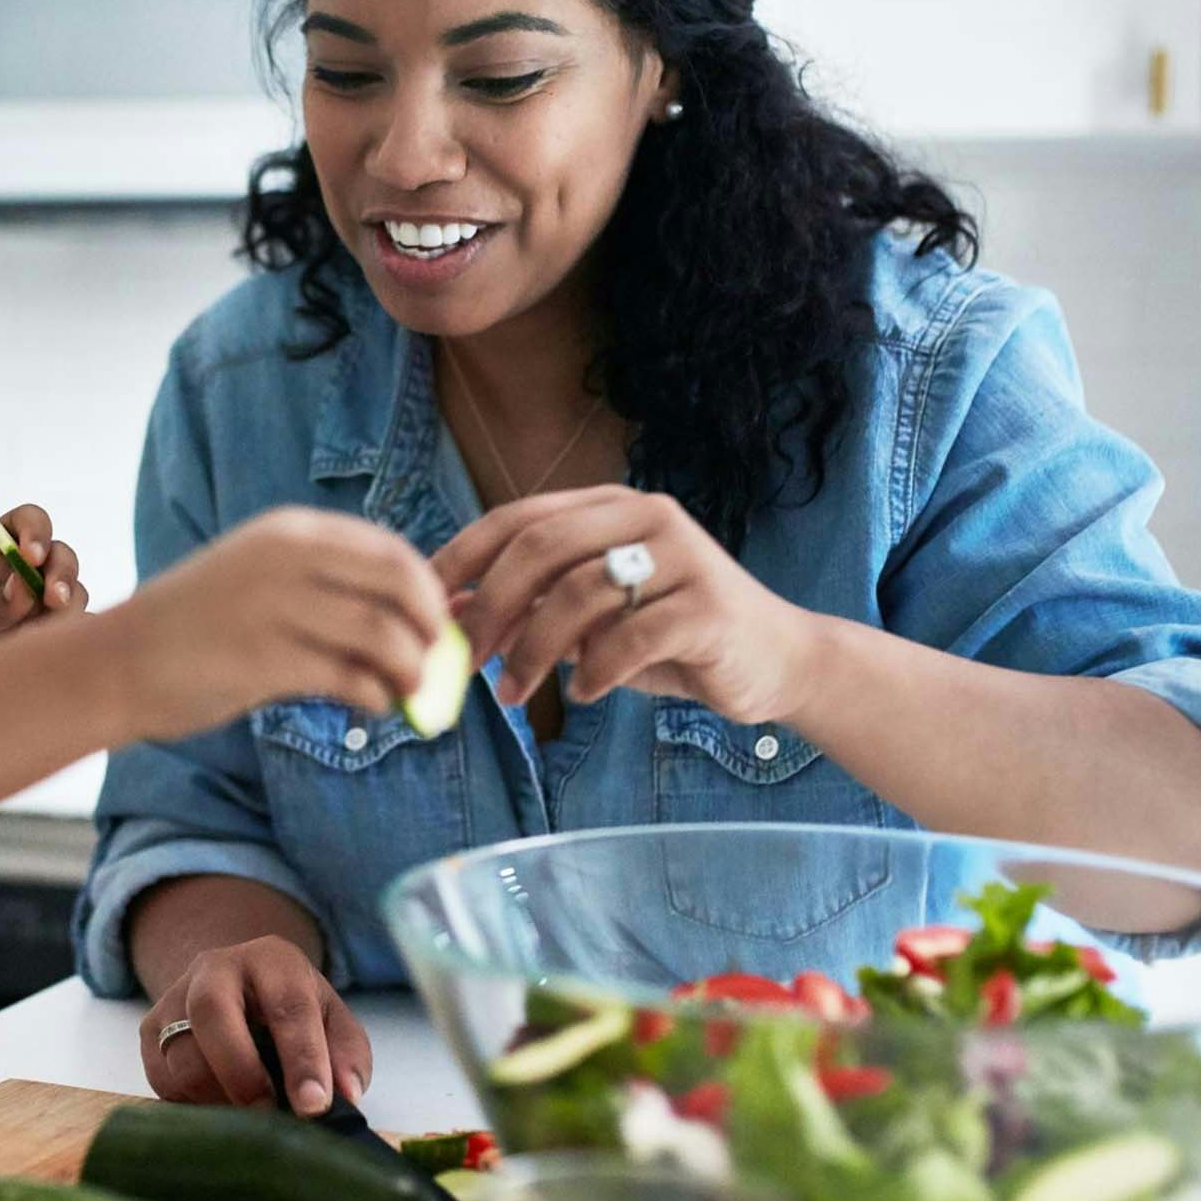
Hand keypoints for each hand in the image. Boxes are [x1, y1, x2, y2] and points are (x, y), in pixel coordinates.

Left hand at [0, 501, 86, 678]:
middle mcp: (28, 571)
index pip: (27, 521)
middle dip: (61, 573)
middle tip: (52, 599)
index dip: (35, 530)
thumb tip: (24, 587)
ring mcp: (47, 601)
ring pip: (75, 591)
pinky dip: (72, 635)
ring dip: (67, 606)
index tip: (31, 556)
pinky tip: (48, 651)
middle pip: (61, 554)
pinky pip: (79, 627)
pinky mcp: (58, 630)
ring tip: (39, 634)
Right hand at [108, 507, 450, 740]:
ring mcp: (275, 607)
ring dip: (411, 670)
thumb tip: (406, 616)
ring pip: (382, 634)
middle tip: (435, 660)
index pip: (390, 548)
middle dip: (430, 625)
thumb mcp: (257, 578)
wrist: (118, 662)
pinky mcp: (264, 660)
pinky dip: (376, 696)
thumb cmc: (195, 626)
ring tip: (408, 693)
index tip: (436, 624)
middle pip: (399, 582)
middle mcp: (286, 558)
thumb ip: (322, 585)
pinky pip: (349, 678)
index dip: (427, 589)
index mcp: (289, 532)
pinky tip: (373, 706)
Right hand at [139, 935, 371, 1115]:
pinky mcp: (150, 1028)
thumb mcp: (331, 1021)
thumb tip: (346, 1096)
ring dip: (215, 1097)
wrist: (238, 986)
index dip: (303, 1059)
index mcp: (272, 959)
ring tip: (247, 1119)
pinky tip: (218, 1107)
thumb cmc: (292, 1010)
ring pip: (181, 1053)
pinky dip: (190, 1104)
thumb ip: (347, 1055)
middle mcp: (216, 967)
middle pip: (212, 1011)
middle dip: (241, 1072)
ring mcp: (176, 995)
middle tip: (266, 1115)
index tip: (315, 1107)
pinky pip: (160, 1078)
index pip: (288, 1005)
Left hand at [433, 484, 820, 722]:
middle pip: (541, 549)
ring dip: (532, 652)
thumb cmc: (668, 638)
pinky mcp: (710, 606)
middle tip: (462, 659)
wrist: (775, 660)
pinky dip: (593, 671)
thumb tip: (449, 614)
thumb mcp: (590, 620)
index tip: (425, 602)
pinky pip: (630, 639)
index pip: (519, 518)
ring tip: (513, 693)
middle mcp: (646, 517)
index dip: (464, 557)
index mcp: (611, 506)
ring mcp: (684, 557)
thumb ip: (531, 607)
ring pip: (578, 595)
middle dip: (490, 608)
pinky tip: (581, 693)